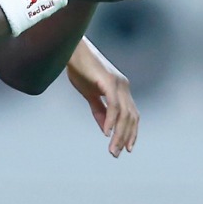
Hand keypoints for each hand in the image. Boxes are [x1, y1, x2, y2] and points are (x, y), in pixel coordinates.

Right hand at [66, 42, 138, 156]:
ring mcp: (118, 84)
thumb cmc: (79, 68)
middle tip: (117, 154)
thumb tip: (105, 130)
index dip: (131, 132)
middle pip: (130, 118)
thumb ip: (99, 111)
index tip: (127, 148)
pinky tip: (107, 133)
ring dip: (119, 134)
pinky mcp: (109, 81)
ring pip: (124, 115)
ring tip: (112, 149)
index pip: (132, 115)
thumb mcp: (89, 94)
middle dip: (125, 138)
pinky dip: (111, 120)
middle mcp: (124, 86)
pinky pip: (114, 105)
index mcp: (121, 89)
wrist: (70, 49)